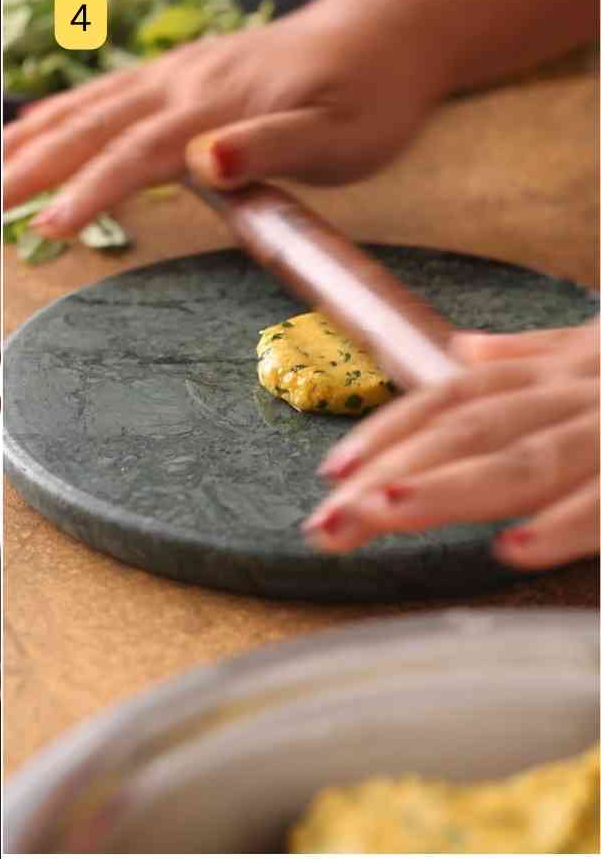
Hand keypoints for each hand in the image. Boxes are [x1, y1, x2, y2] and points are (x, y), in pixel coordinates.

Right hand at [3, 0, 443, 236]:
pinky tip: (34, 118)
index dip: (91, 189)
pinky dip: (64, 105)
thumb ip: (270, 146)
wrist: (387, 32)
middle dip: (39, 163)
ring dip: (40, 134)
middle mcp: (187, 82)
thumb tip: (207, 160)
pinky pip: (110, 89)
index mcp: (218, 103)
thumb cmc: (370, 94)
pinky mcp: (185, 71)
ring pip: (95, 104)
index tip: (47, 225)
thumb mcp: (340, 134)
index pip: (140, 151)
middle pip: (98, 125)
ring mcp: (182, 72)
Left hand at [304, 322, 599, 567]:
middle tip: (326, 523)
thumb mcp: (597, 354)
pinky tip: (513, 549)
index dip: (388, 431)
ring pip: (524, 460)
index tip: (329, 471)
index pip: (454, 400)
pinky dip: (562, 524)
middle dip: (391, 471)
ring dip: (449, 487)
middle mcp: (574, 394)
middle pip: (468, 431)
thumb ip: (533, 355)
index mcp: (556, 376)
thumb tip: (464, 351)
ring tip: (383, 513)